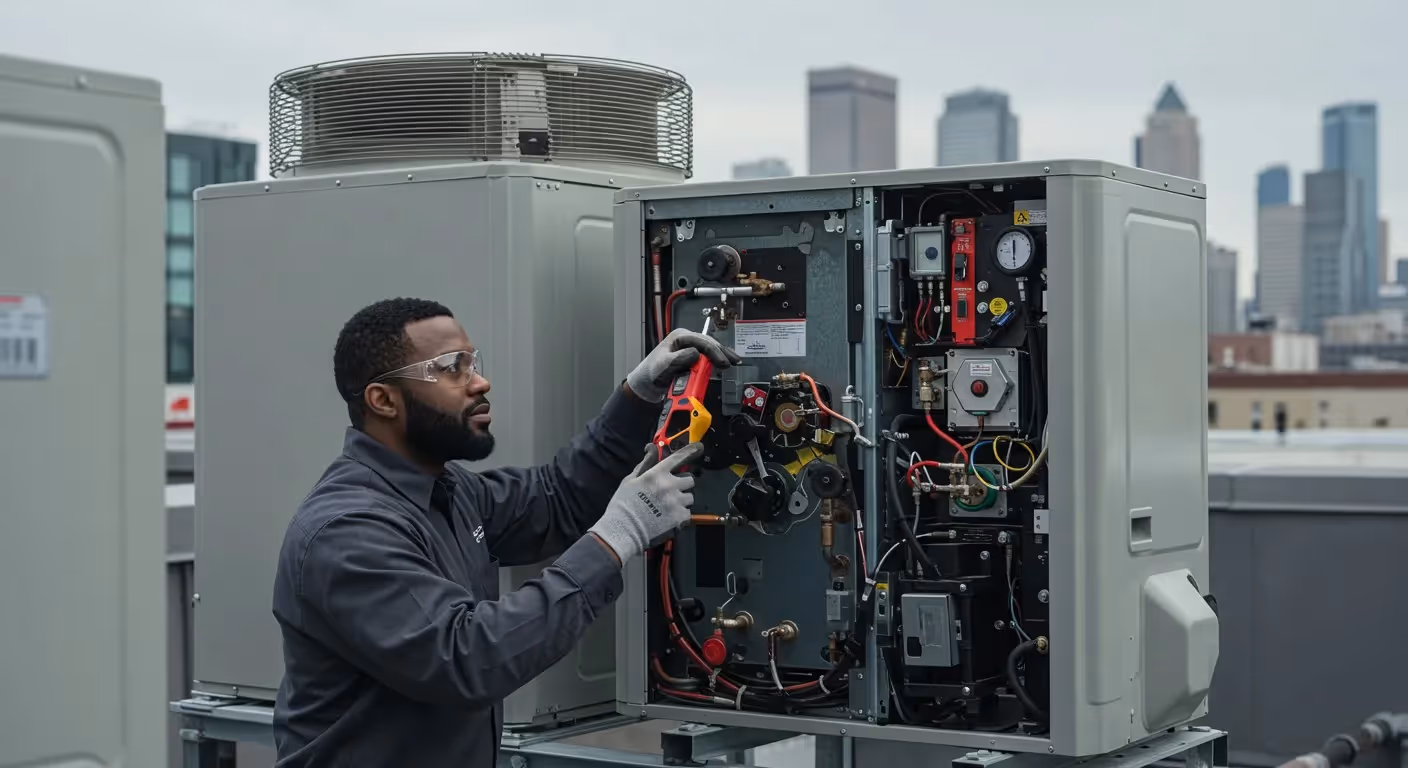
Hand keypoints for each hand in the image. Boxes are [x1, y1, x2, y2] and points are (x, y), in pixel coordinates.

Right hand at [588, 442, 703, 563]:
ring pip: (690, 497)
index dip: (690, 451)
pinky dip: (681, 515)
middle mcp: (670, 485)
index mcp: (657, 474)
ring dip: (682, 501)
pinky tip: (669, 518)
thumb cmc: (623, 504)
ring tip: (668, 508)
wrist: (623, 530)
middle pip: (689, 480)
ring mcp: (676, 502)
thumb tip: (651, 448)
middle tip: (671, 492)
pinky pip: (688, 513)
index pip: (678, 458)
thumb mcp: (630, 480)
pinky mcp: (680, 517)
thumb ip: (645, 464)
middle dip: (682, 485)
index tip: (699, 447)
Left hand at [626, 329, 741, 403]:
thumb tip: (695, 354)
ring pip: (710, 348)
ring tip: (734, 361)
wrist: (648, 382)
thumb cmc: (653, 372)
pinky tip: (725, 363)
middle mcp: (686, 339)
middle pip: (709, 343)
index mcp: (679, 336)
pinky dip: (717, 359)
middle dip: (722, 352)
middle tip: (734, 361)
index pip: (701, 341)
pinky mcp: (692, 356)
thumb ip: (678, 359)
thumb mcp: (664, 364)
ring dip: (722, 355)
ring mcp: (690, 347)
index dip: (714, 352)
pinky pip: (708, 356)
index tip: (722, 362)